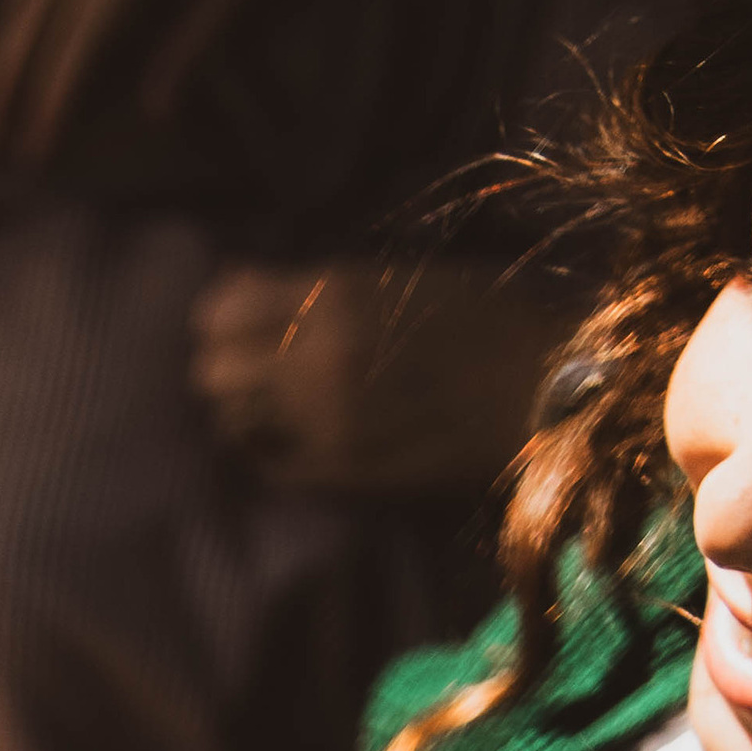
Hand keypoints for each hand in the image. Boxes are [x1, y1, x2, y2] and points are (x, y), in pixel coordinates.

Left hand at [189, 257, 575, 495]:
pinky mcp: (338, 473)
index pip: (217, 311)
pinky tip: (296, 438)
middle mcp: (313, 360)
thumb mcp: (397, 277)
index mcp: (330, 297)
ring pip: (230, 422)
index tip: (241, 320)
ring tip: (276, 404)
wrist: (542, 389)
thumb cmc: (481, 318)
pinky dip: (271, 450)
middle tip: (254, 365)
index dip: (222, 316)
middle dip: (226, 365)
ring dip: (245, 411)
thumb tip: (236, 282)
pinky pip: (267, 465)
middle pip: (210, 372)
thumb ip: (314, 286)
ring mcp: (321, 422)